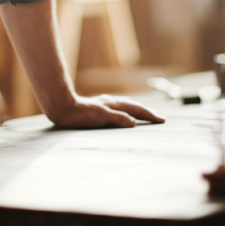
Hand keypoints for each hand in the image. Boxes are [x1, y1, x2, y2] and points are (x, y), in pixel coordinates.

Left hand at [48, 94, 165, 128]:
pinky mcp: (98, 107)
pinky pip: (118, 108)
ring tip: (144, 114)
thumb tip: (134, 122)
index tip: (162, 120)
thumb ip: (118, 119)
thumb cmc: (81, 115)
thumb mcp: (100, 118)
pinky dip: (126, 110)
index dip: (150, 115)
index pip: (137, 109)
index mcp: (115, 105)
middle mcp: (112, 103)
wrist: (63, 107)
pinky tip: (121, 113)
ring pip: (126, 105)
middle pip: (134, 106)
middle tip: (158, 118)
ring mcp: (105, 104)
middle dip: (147, 112)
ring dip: (137, 110)